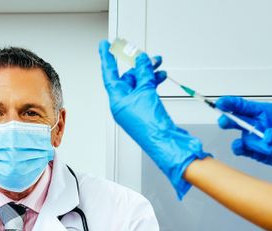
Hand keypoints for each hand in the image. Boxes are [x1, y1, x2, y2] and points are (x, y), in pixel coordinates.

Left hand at [98, 40, 210, 198]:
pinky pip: (148, 92)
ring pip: (140, 84)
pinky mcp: (147, 111)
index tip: (104, 46)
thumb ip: (143, 74)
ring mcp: (135, 109)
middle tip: (146, 55)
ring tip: (159, 64)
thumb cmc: (152, 126)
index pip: (109, 76)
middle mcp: (124, 106)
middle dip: (138, 66)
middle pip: (127, 79)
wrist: (167, 143)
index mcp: (117, 102)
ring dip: (149, 72)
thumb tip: (141, 60)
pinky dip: (154, 83)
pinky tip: (162, 76)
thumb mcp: (146, 93)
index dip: (107, 60)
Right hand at [215, 96, 271, 166]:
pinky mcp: (252, 150)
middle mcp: (255, 124)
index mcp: (263, 112)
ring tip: (270, 148)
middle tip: (224, 120)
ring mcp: (252, 137)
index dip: (230, 103)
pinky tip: (243, 148)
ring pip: (244, 139)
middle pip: (236, 120)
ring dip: (256, 144)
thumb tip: (268, 137)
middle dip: (228, 120)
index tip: (220, 103)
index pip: (243, 106)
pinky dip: (240, 149)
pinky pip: (240, 149)